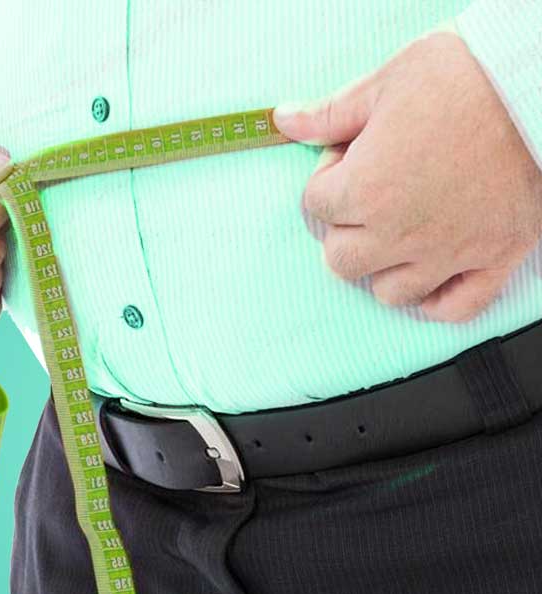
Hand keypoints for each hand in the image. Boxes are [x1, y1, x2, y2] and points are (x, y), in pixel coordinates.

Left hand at [272, 23, 541, 322]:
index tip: (350, 155)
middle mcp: (400, 232)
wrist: (538, 84)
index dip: (328, 176)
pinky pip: (454, 308)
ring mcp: (448, 252)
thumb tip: (285, 122)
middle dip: (346, 229)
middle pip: (341, 259)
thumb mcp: (386, 82)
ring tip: (399, 232)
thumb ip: (330, 114)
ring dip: (385, 267)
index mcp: (365, 190)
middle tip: (368, 197)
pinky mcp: (495, 258)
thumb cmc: (465, 77)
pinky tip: (434, 274)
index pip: (315, 206)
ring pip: (389, 292)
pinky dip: (439, 299)